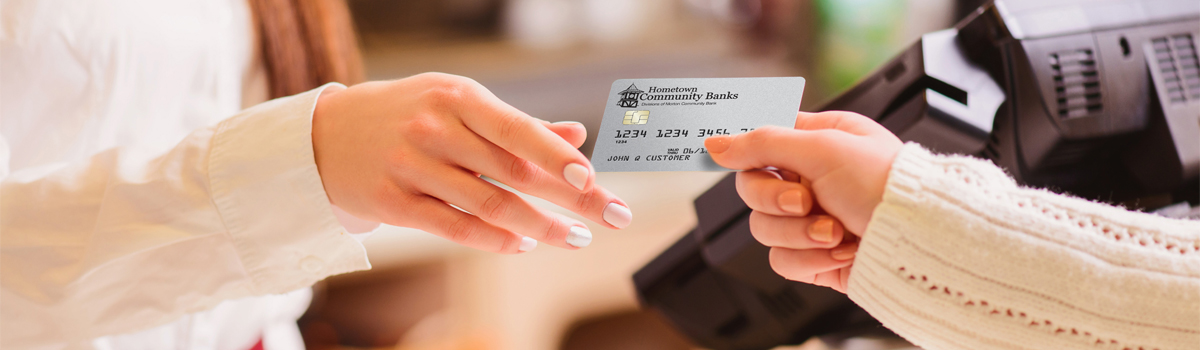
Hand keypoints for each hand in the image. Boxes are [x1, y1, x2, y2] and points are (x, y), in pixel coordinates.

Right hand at [311, 73, 632, 253]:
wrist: (326, 135)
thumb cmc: (408, 115)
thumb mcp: (459, 103)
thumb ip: (518, 125)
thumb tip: (577, 138)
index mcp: (457, 97)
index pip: (517, 130)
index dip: (556, 156)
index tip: (592, 178)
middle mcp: (435, 129)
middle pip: (515, 172)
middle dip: (572, 197)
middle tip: (612, 214)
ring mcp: (412, 167)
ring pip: (490, 205)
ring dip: (541, 226)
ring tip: (576, 237)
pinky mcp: (394, 202)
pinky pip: (455, 227)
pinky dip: (494, 239)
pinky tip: (523, 244)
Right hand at [704, 111, 901, 290]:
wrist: (919, 242)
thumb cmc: (887, 186)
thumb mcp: (822, 147)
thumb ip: (761, 143)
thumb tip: (715, 142)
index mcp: (817, 141)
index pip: (760, 142)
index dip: (746, 152)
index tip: (740, 159)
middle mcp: (812, 179)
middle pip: (752, 189)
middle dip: (776, 199)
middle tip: (806, 200)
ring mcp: (811, 220)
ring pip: (763, 228)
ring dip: (799, 233)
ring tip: (835, 231)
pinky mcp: (814, 258)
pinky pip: (781, 260)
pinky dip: (809, 259)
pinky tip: (840, 250)